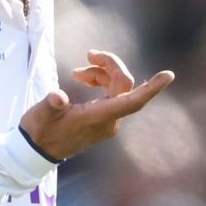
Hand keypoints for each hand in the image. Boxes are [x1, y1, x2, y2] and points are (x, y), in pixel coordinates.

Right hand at [19, 50, 172, 161]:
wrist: (37, 152)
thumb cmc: (39, 132)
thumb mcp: (40, 116)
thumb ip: (51, 104)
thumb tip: (58, 96)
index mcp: (98, 118)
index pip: (131, 101)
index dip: (151, 88)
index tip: (168, 75)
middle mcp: (109, 121)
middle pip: (123, 86)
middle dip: (110, 66)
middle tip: (89, 54)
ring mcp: (108, 121)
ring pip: (117, 89)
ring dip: (102, 74)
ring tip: (78, 71)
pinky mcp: (103, 120)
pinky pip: (111, 95)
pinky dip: (101, 82)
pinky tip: (84, 79)